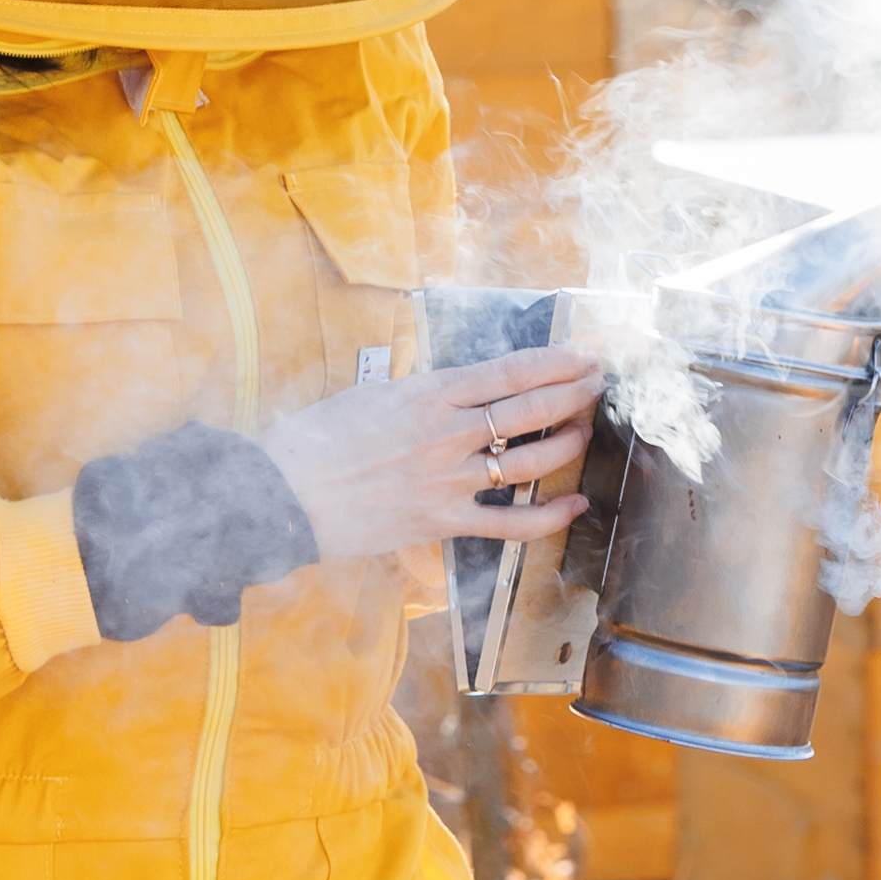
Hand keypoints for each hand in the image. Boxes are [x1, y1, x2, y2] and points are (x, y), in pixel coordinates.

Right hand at [261, 343, 601, 565]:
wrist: (282, 493)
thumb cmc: (313, 440)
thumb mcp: (370, 394)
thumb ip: (419, 393)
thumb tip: (455, 391)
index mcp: (427, 394)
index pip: (508, 372)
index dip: (555, 362)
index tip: (581, 355)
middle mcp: (446, 434)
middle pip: (529, 409)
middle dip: (573, 393)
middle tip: (598, 383)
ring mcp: (448, 480)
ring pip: (529, 461)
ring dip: (566, 444)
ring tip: (585, 431)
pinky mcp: (441, 522)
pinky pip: (508, 524)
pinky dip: (547, 518)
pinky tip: (574, 506)